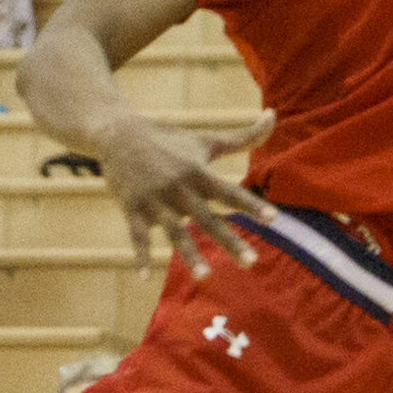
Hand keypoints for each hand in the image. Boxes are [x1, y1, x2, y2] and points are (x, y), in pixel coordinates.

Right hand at [90, 110, 271, 278]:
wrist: (118, 133)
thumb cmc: (169, 138)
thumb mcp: (206, 138)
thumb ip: (243, 136)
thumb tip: (274, 114)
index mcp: (198, 172)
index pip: (230, 192)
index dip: (251, 205)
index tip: (274, 219)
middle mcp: (179, 188)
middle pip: (208, 219)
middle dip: (229, 241)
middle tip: (251, 263)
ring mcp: (154, 200)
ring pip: (175, 231)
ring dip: (189, 255)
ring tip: (205, 276)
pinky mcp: (132, 207)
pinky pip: (137, 235)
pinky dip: (140, 256)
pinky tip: (144, 278)